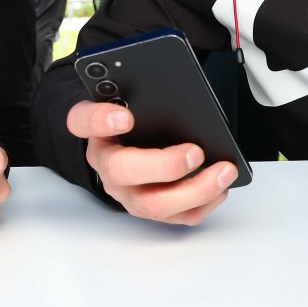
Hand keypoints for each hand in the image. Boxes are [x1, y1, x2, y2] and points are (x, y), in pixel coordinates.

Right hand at [67, 100, 237, 224]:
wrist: (127, 147)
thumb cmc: (133, 123)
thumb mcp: (128, 100)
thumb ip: (139, 91)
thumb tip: (180, 91)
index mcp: (96, 129)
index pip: (83, 121)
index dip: (101, 120)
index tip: (125, 116)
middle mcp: (106, 164)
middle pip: (121, 171)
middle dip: (164, 165)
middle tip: (195, 151)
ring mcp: (126, 191)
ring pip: (153, 203)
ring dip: (195, 189)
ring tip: (224, 171)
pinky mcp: (149, 209)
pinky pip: (176, 217)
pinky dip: (204, 203)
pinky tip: (221, 187)